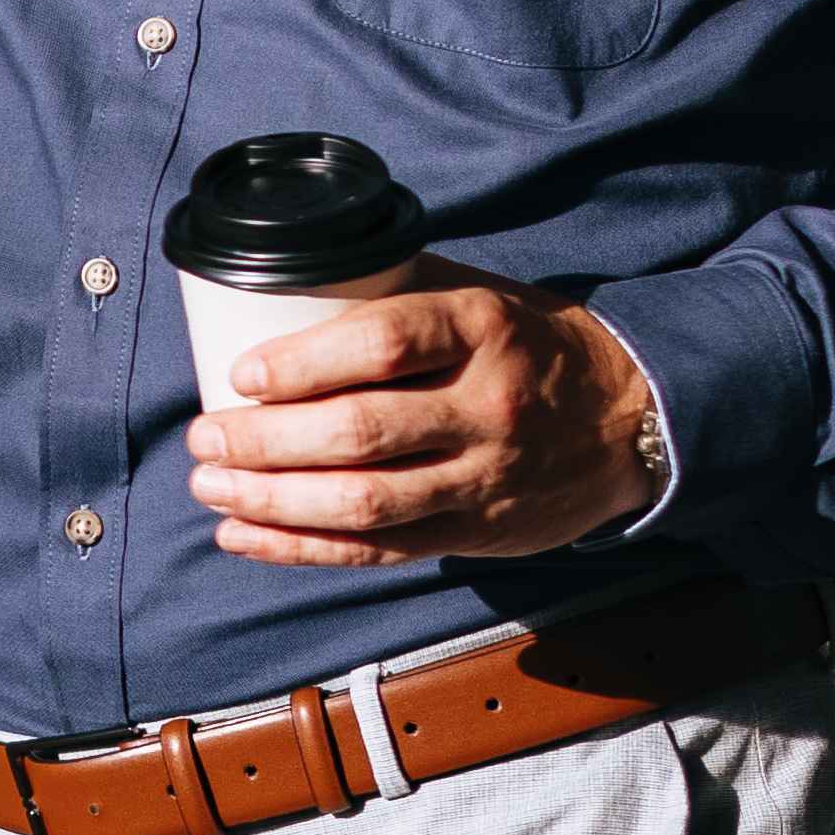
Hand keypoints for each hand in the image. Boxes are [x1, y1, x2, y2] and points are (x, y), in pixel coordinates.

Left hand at [187, 267, 668, 565]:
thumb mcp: (479, 293)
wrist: (631, 416)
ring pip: (364, 504)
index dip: (302, 364)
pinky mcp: (476, 532)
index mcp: (481, 328)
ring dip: (272, 502)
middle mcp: (485, 406)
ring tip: (210, 486)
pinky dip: (302, 549)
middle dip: (266, 442)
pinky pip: (378, 550)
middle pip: (360, 434)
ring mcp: (483, 477)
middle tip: (203, 436)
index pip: (383, 345)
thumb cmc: (529, 343)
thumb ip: (397, 291)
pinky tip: (244, 538)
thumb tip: (285, 284)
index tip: (240, 374)